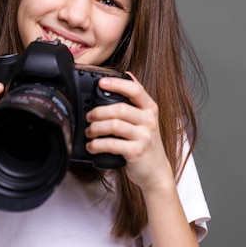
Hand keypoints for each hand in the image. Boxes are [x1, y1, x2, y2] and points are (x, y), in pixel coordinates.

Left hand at [84, 73, 173, 191]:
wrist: (156, 171)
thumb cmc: (147, 144)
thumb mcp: (146, 119)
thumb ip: (136, 99)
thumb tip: (128, 74)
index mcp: (150, 108)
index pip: (135, 90)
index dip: (117, 84)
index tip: (101, 83)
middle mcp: (149, 121)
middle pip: (119, 108)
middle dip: (99, 111)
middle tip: (89, 116)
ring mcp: (144, 136)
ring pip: (114, 125)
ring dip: (95, 128)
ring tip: (89, 132)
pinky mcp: (136, 152)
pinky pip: (112, 144)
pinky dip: (97, 144)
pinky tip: (92, 146)